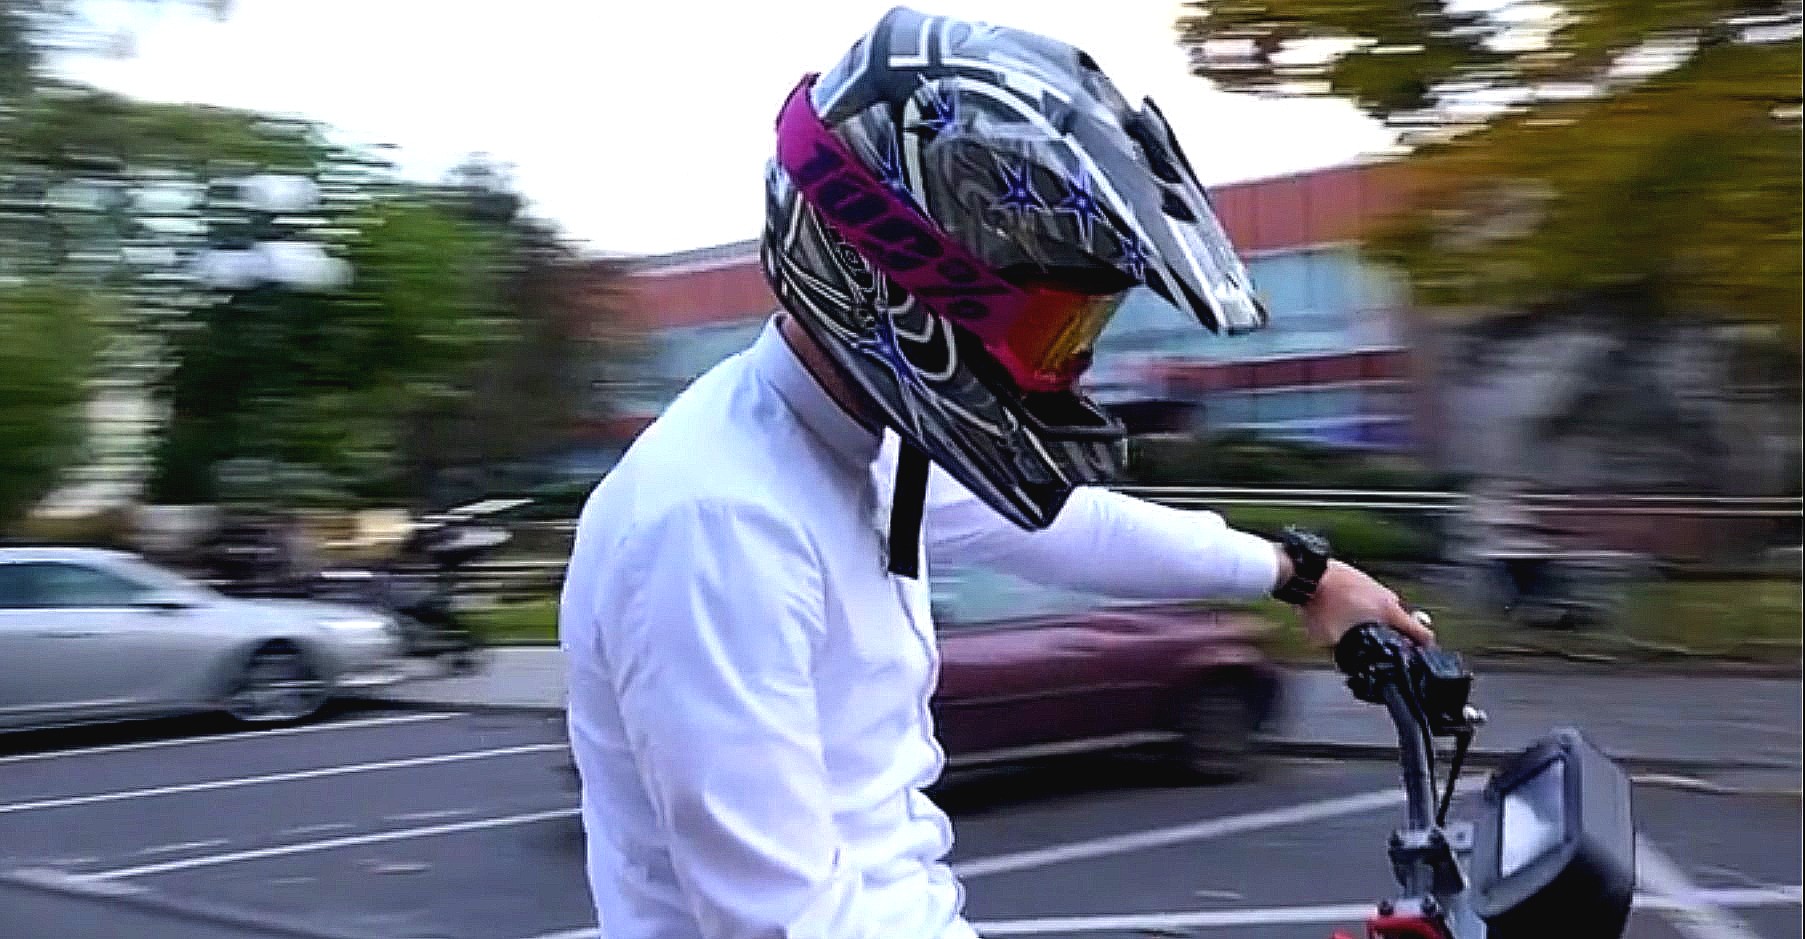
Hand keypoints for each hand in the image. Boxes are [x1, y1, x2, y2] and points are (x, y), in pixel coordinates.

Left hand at [1295, 560, 1435, 647]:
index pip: (1421, 633)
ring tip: (1358, 629)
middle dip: (1394, 637)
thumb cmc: (1321, 603)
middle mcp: (1387, 597)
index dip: (1425, 648)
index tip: (1424, 655)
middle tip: (1383, 647)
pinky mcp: (1363, 579)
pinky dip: (1364, 609)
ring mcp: (1375, 585)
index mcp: (1389, 612)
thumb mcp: (1331, 639)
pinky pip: (1370, 600)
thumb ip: (1343, 652)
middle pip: (1402, 623)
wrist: (1307, 574)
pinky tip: (1346, 614)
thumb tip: (1345, 661)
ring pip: (1384, 610)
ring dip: (1376, 621)